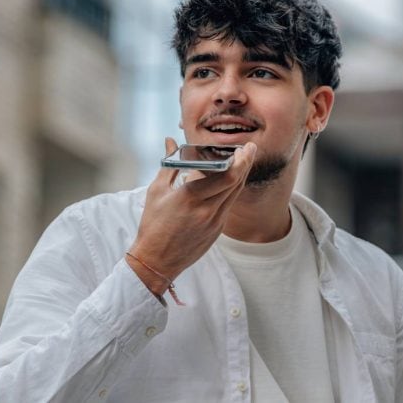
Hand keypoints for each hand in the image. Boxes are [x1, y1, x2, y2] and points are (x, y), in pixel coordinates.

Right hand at [126, 137, 256, 295]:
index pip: (226, 176)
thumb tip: (170, 142)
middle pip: (236, 183)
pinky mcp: (217, 231)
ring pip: (235, 194)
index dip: (240, 161)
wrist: (156, 260)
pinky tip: (228, 183)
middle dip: (245, 163)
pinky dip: (230, 191)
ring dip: (240, 177)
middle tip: (249, 149)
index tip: (244, 148)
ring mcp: (214, 223)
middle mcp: (206, 210)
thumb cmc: (153, 225)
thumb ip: (168, 164)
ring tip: (242, 162)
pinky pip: (228, 206)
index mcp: (190, 197)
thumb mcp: (156, 191)